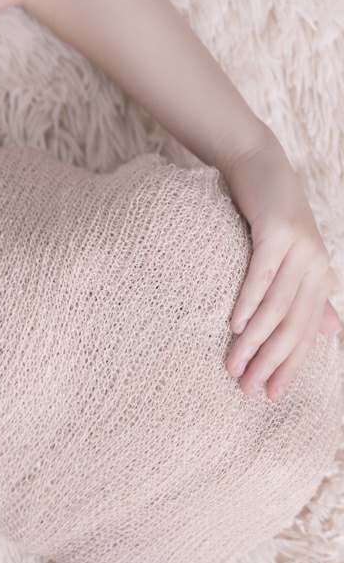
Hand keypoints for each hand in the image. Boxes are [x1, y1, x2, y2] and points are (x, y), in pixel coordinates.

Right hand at [223, 153, 336, 400]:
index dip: (288, 368)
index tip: (266, 396)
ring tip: (232, 365)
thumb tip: (329, 331)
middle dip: (270, 362)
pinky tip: (236, 324)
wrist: (259, 166)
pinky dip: (250, 301)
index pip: (306, 335)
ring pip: (278, 306)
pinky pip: (262, 274)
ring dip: (254, 340)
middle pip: (294, 326)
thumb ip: (307, 294)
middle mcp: (317, 266)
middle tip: (245, 390)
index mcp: (321, 278)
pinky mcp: (277, 232)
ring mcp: (300, 248)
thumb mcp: (289, 259)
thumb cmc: (267, 216)